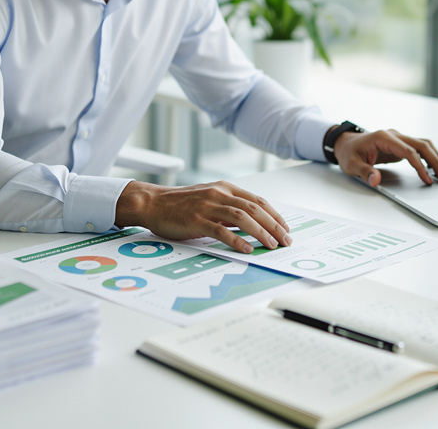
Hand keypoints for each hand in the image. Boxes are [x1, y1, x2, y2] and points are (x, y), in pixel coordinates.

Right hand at [114, 180, 291, 253]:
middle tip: (285, 240)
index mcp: (224, 187)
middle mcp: (219, 193)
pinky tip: (247, 249)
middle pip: (255, 209)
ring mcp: (208, 206)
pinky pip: (221, 231)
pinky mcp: (196, 220)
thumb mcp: (208, 199)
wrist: (152, 203)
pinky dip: (237, 240)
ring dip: (261, 232)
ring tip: (272, 245)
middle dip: (274, 225)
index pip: (258, 201)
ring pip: (243, 218)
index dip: (275, 215)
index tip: (285, 228)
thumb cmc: (179, 204)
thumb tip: (251, 225)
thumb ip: (228, 208)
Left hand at [334, 129, 437, 187]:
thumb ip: (365, 172)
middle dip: (435, 161)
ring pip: (423, 144)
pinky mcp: (400, 144)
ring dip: (436, 157)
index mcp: (384, 137)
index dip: (420, 166)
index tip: (427, 180)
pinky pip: (419, 148)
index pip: (408, 151)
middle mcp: (394, 135)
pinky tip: (435, 168)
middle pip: (421, 145)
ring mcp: (398, 138)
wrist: (345, 144)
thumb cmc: (349, 153)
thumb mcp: (351, 165)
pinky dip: (429, 156)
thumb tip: (376, 180)